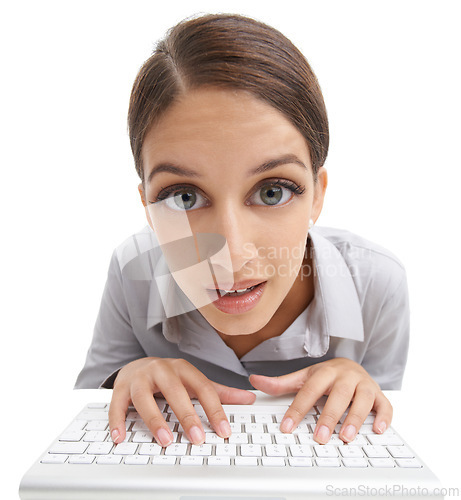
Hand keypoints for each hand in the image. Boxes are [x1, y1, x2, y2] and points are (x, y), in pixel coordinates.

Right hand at [108, 357, 255, 446]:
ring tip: (166, 440)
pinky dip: (118, 421)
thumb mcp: (193, 381)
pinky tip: (121, 437)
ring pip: (145, 398)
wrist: (137, 365)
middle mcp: (162, 370)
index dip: (215, 409)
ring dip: (155, 420)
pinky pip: (117, 404)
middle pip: (175, 391)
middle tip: (198, 439)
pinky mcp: (121, 387)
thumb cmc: (169, 377)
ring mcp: (140, 378)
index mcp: (183, 369)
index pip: (203, 388)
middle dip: (187, 415)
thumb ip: (219, 392)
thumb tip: (249, 398)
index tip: (224, 430)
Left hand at [249, 358, 391, 443]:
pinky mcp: (379, 394)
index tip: (287, 426)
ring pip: (362, 401)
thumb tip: (254, 380)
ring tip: (346, 437)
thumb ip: (280, 383)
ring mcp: (364, 385)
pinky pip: (385, 405)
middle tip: (320, 438)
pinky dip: (384, 417)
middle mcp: (346, 377)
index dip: (298, 409)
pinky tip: (378, 430)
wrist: (351, 364)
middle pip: (337, 396)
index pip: (309, 390)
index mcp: (325, 372)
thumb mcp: (303, 377)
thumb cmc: (326, 376)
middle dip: (328, 418)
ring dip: (355, 419)